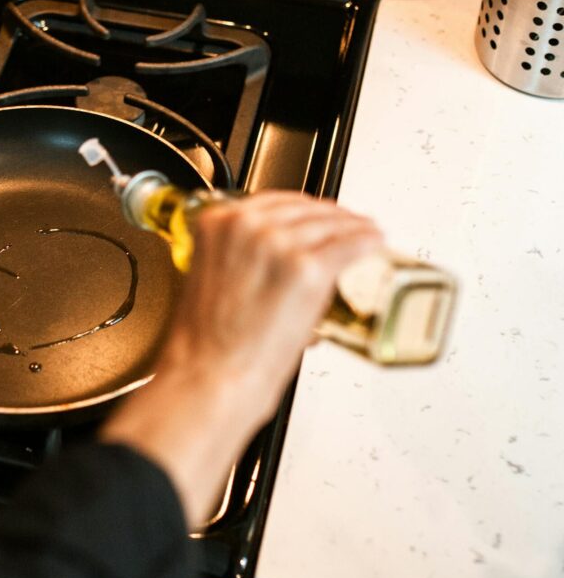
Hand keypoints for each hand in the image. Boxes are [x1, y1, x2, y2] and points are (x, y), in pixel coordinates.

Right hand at [100, 192, 382, 527]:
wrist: (208, 377)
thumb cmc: (204, 344)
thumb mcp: (207, 279)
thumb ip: (234, 257)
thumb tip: (267, 263)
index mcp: (217, 223)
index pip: (272, 201)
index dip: (301, 207)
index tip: (314, 214)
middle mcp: (249, 226)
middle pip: (305, 208)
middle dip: (329, 216)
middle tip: (345, 225)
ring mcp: (281, 246)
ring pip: (331, 223)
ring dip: (353, 226)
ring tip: (365, 234)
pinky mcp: (310, 270)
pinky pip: (351, 244)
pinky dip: (368, 241)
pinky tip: (375, 243)